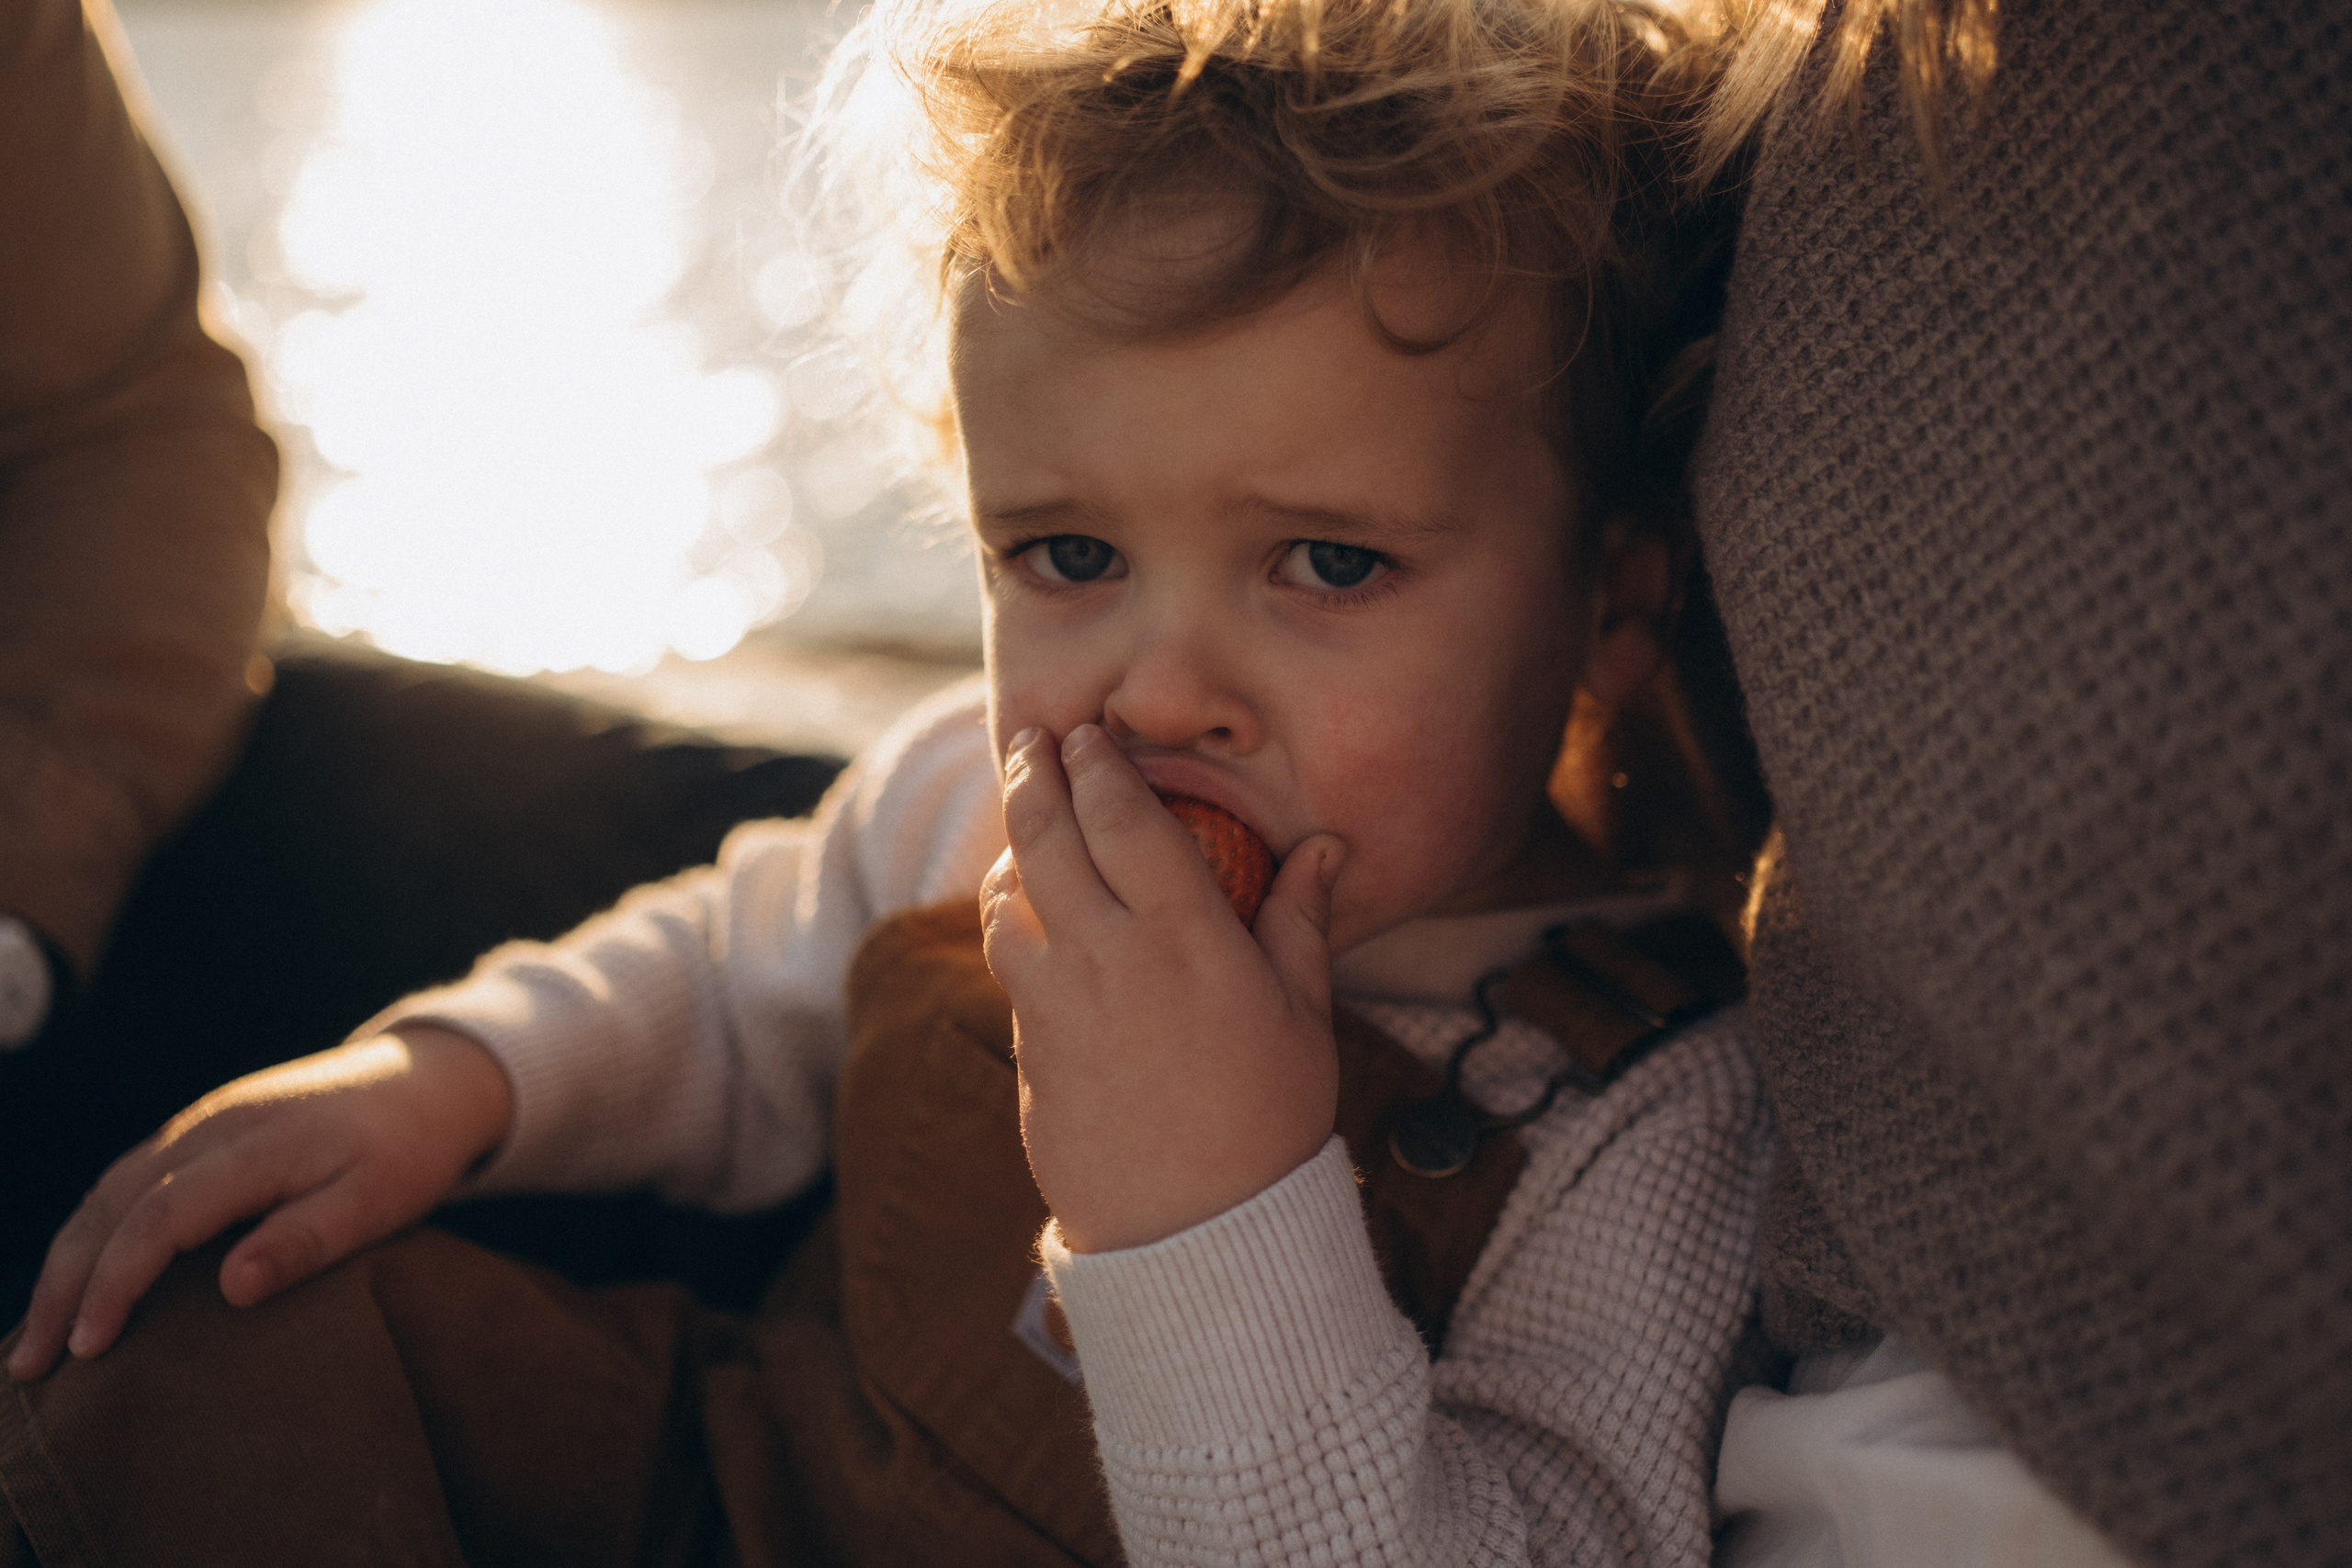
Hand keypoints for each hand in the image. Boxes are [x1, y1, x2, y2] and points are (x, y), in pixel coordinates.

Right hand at [6, 1025, 512, 1379]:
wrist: (429, 1079)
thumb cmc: (410, 1149)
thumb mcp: (379, 1200)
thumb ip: (307, 1240)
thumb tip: (231, 1288)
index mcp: (256, 1147)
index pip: (159, 1216)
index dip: (116, 1283)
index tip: (89, 1348)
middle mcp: (212, 1128)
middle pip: (111, 1204)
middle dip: (64, 1285)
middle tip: (32, 1365)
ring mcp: (203, 1124)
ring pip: (108, 1191)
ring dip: (66, 1261)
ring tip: (39, 1336)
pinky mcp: (204, 1131)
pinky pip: (128, 1181)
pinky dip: (93, 1232)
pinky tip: (79, 1278)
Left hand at [982, 724, 1345, 1253]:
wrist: (1197, 1231)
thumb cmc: (1268, 1119)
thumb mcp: (1303, 1014)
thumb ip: (1299, 919)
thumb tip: (1322, 846)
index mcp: (1186, 937)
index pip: (1124, 818)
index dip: (1097, 765)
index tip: (1085, 733)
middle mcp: (1109, 957)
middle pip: (1047, 837)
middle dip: (1032, 775)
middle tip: (1028, 739)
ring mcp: (1056, 1002)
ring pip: (1007, 898)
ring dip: (1011, 850)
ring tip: (1024, 824)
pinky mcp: (1028, 1048)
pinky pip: (1009, 963)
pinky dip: (1012, 921)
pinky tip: (1027, 913)